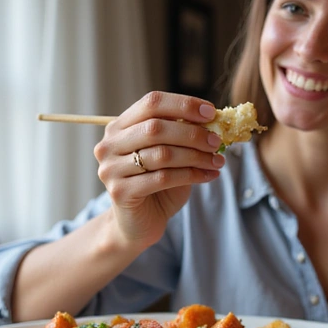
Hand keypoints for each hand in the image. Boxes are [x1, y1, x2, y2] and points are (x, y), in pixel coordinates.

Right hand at [93, 91, 224, 248]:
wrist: (139, 224)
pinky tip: (209, 176)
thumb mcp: (171, 154)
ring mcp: (111, 169)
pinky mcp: (120, 192)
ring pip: (162, 154)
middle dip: (192, 133)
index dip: (183, 104)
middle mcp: (109, 145)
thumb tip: (215, 120)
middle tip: (217, 141)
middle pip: (155, 128)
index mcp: (120, 127)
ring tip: (218, 161)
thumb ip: (183, 135)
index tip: (211, 112)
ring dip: (196, 156)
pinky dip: (191, 175)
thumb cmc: (157, 186)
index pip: (151, 103)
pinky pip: (162, 178)